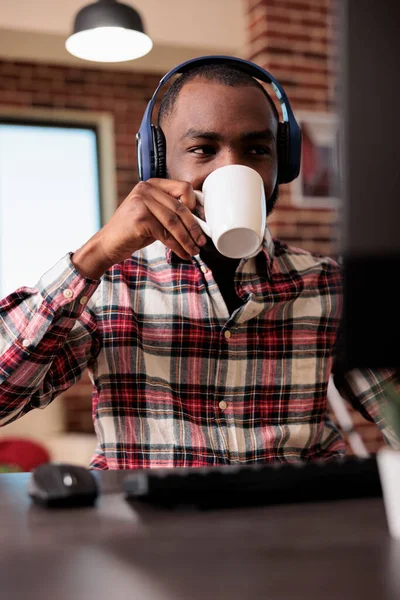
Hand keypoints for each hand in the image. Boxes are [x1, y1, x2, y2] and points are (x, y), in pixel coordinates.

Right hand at [72, 179, 206, 278]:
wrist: (108, 245)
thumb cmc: (133, 231)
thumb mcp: (154, 215)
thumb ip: (171, 211)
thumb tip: (199, 221)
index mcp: (152, 184)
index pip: (183, 188)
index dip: (195, 206)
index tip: (201, 222)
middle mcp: (146, 189)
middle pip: (180, 207)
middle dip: (194, 228)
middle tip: (202, 242)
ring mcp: (142, 202)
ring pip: (174, 222)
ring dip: (187, 240)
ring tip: (194, 251)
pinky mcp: (140, 219)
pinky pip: (166, 234)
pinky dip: (177, 246)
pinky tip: (183, 254)